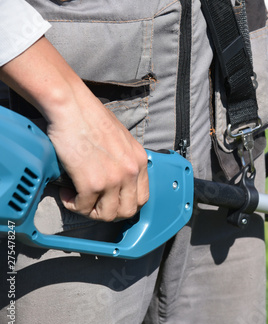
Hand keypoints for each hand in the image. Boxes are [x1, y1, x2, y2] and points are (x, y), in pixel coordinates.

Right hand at [0, 37, 148, 220]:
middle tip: (93, 205)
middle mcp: (130, 172)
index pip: (142, 198)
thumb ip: (125, 160)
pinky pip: (84, 207)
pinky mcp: (92, 183)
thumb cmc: (91, 118)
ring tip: (78, 199)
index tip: (112, 203)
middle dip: (109, 213)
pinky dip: (73, 204)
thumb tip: (117, 179)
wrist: (72, 108)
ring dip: (90, 211)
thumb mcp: (122, 140)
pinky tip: (67, 193)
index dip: (126, 205)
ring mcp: (113, 179)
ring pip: (107, 215)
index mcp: (139, 160)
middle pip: (128, 211)